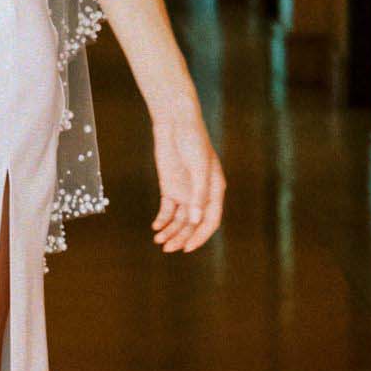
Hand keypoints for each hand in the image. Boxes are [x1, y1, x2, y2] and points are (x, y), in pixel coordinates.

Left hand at [148, 90, 223, 252]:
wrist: (175, 122)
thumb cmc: (193, 141)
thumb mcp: (199, 168)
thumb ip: (198, 194)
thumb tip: (195, 220)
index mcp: (215, 191)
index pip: (210, 221)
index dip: (200, 236)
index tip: (187, 248)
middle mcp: (201, 195)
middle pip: (193, 224)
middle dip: (181, 237)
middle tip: (168, 248)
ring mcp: (185, 192)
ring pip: (179, 219)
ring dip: (170, 231)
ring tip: (159, 240)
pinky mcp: (170, 187)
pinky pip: (167, 209)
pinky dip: (162, 219)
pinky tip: (156, 227)